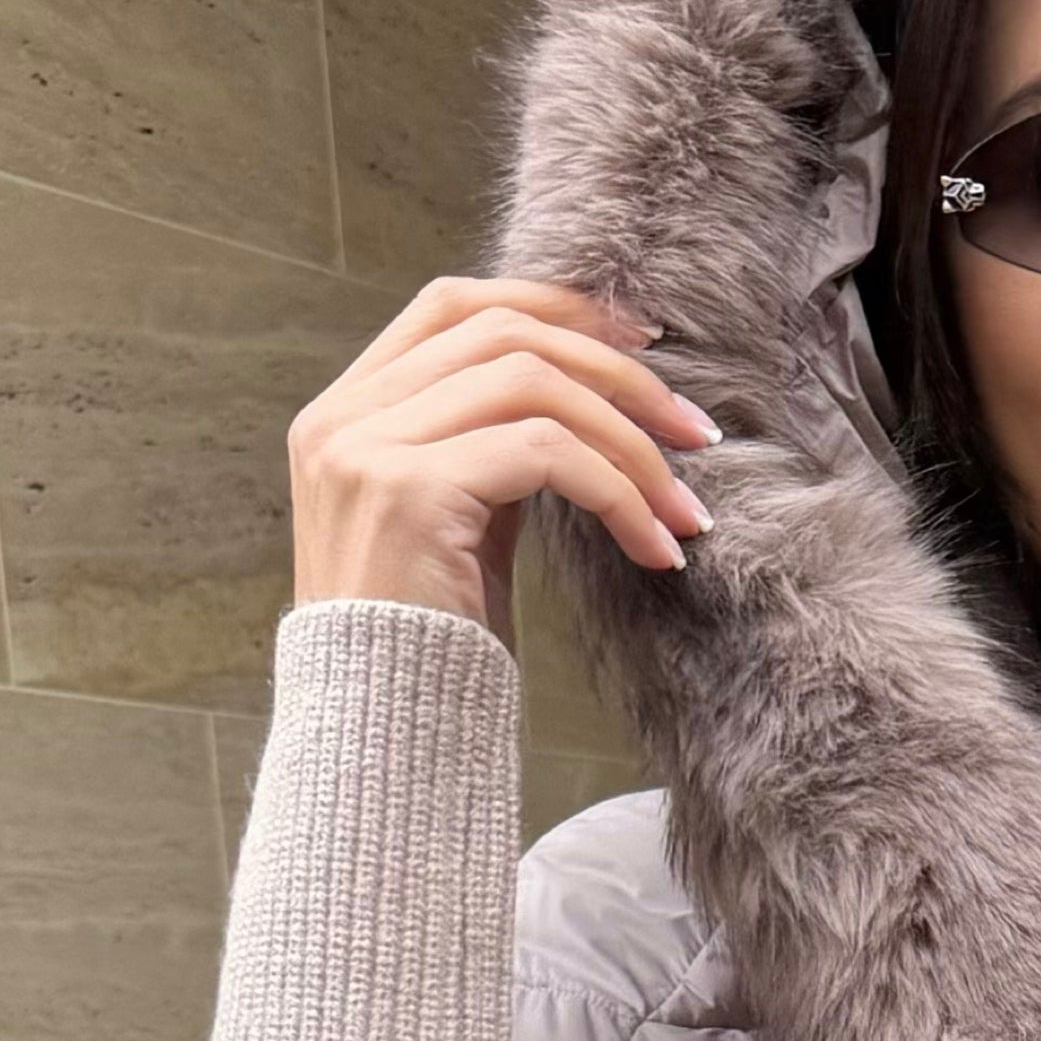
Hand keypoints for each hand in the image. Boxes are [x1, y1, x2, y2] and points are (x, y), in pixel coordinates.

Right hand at [287, 274, 722, 637]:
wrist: (380, 733)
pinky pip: (546, 454)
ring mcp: (368, 449)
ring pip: (533, 385)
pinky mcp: (409, 491)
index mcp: (347, 411)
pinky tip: (656, 548)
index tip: (642, 341)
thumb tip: (594, 398)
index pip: (454, 307)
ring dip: (631, 442)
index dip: (555, 308)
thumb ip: (494, 448)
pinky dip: (618, 493)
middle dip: (617, 373)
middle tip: (696, 433)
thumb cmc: (431, 641)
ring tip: (686, 509)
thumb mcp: (460, 522)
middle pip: (504, 333)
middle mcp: (344, 417)